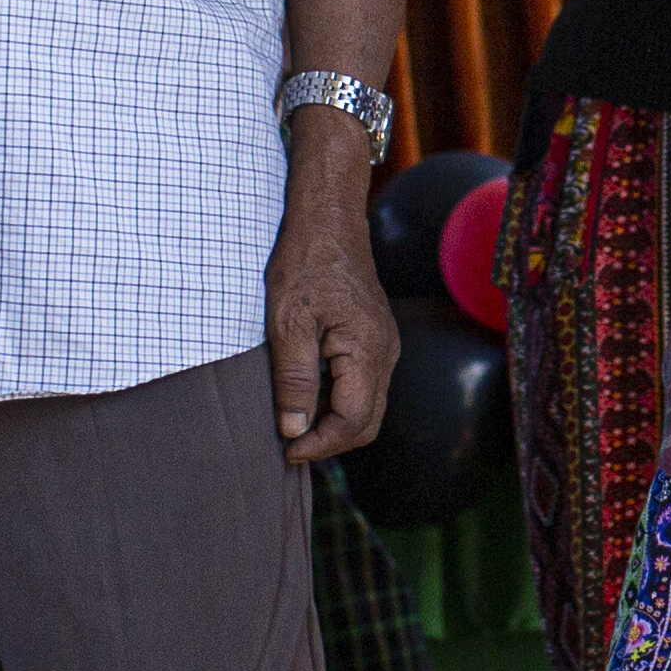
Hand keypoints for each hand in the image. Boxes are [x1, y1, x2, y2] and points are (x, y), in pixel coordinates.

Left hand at [266, 132, 396, 464]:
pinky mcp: (374, 339)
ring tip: (294, 424)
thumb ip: (295, 379)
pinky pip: (363, 386)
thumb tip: (295, 429)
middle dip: (329, 442)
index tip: (285, 450)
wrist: (327, 219)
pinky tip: (308, 397)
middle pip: (367, 422)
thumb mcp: (287, 322)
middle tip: (288, 445)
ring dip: (334, 424)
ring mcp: (384, 346)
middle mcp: (386, 353)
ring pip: (367, 407)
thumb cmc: (304, 262)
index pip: (353, 421)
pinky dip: (339, 403)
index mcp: (368, 350)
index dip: (319, 445)